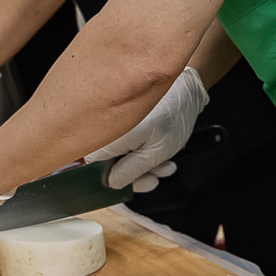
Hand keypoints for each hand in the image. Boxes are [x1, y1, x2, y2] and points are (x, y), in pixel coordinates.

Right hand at [86, 67, 205, 190]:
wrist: (187, 90)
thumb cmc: (174, 115)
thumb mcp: (155, 151)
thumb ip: (130, 170)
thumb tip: (111, 182)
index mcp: (108, 136)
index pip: (89, 167)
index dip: (108, 180)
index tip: (128, 184)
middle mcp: (107, 132)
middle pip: (108, 167)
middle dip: (134, 177)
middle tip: (153, 178)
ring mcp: (116, 131)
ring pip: (122, 161)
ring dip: (145, 169)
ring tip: (164, 165)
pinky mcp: (126, 130)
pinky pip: (130, 151)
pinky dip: (147, 158)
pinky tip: (164, 159)